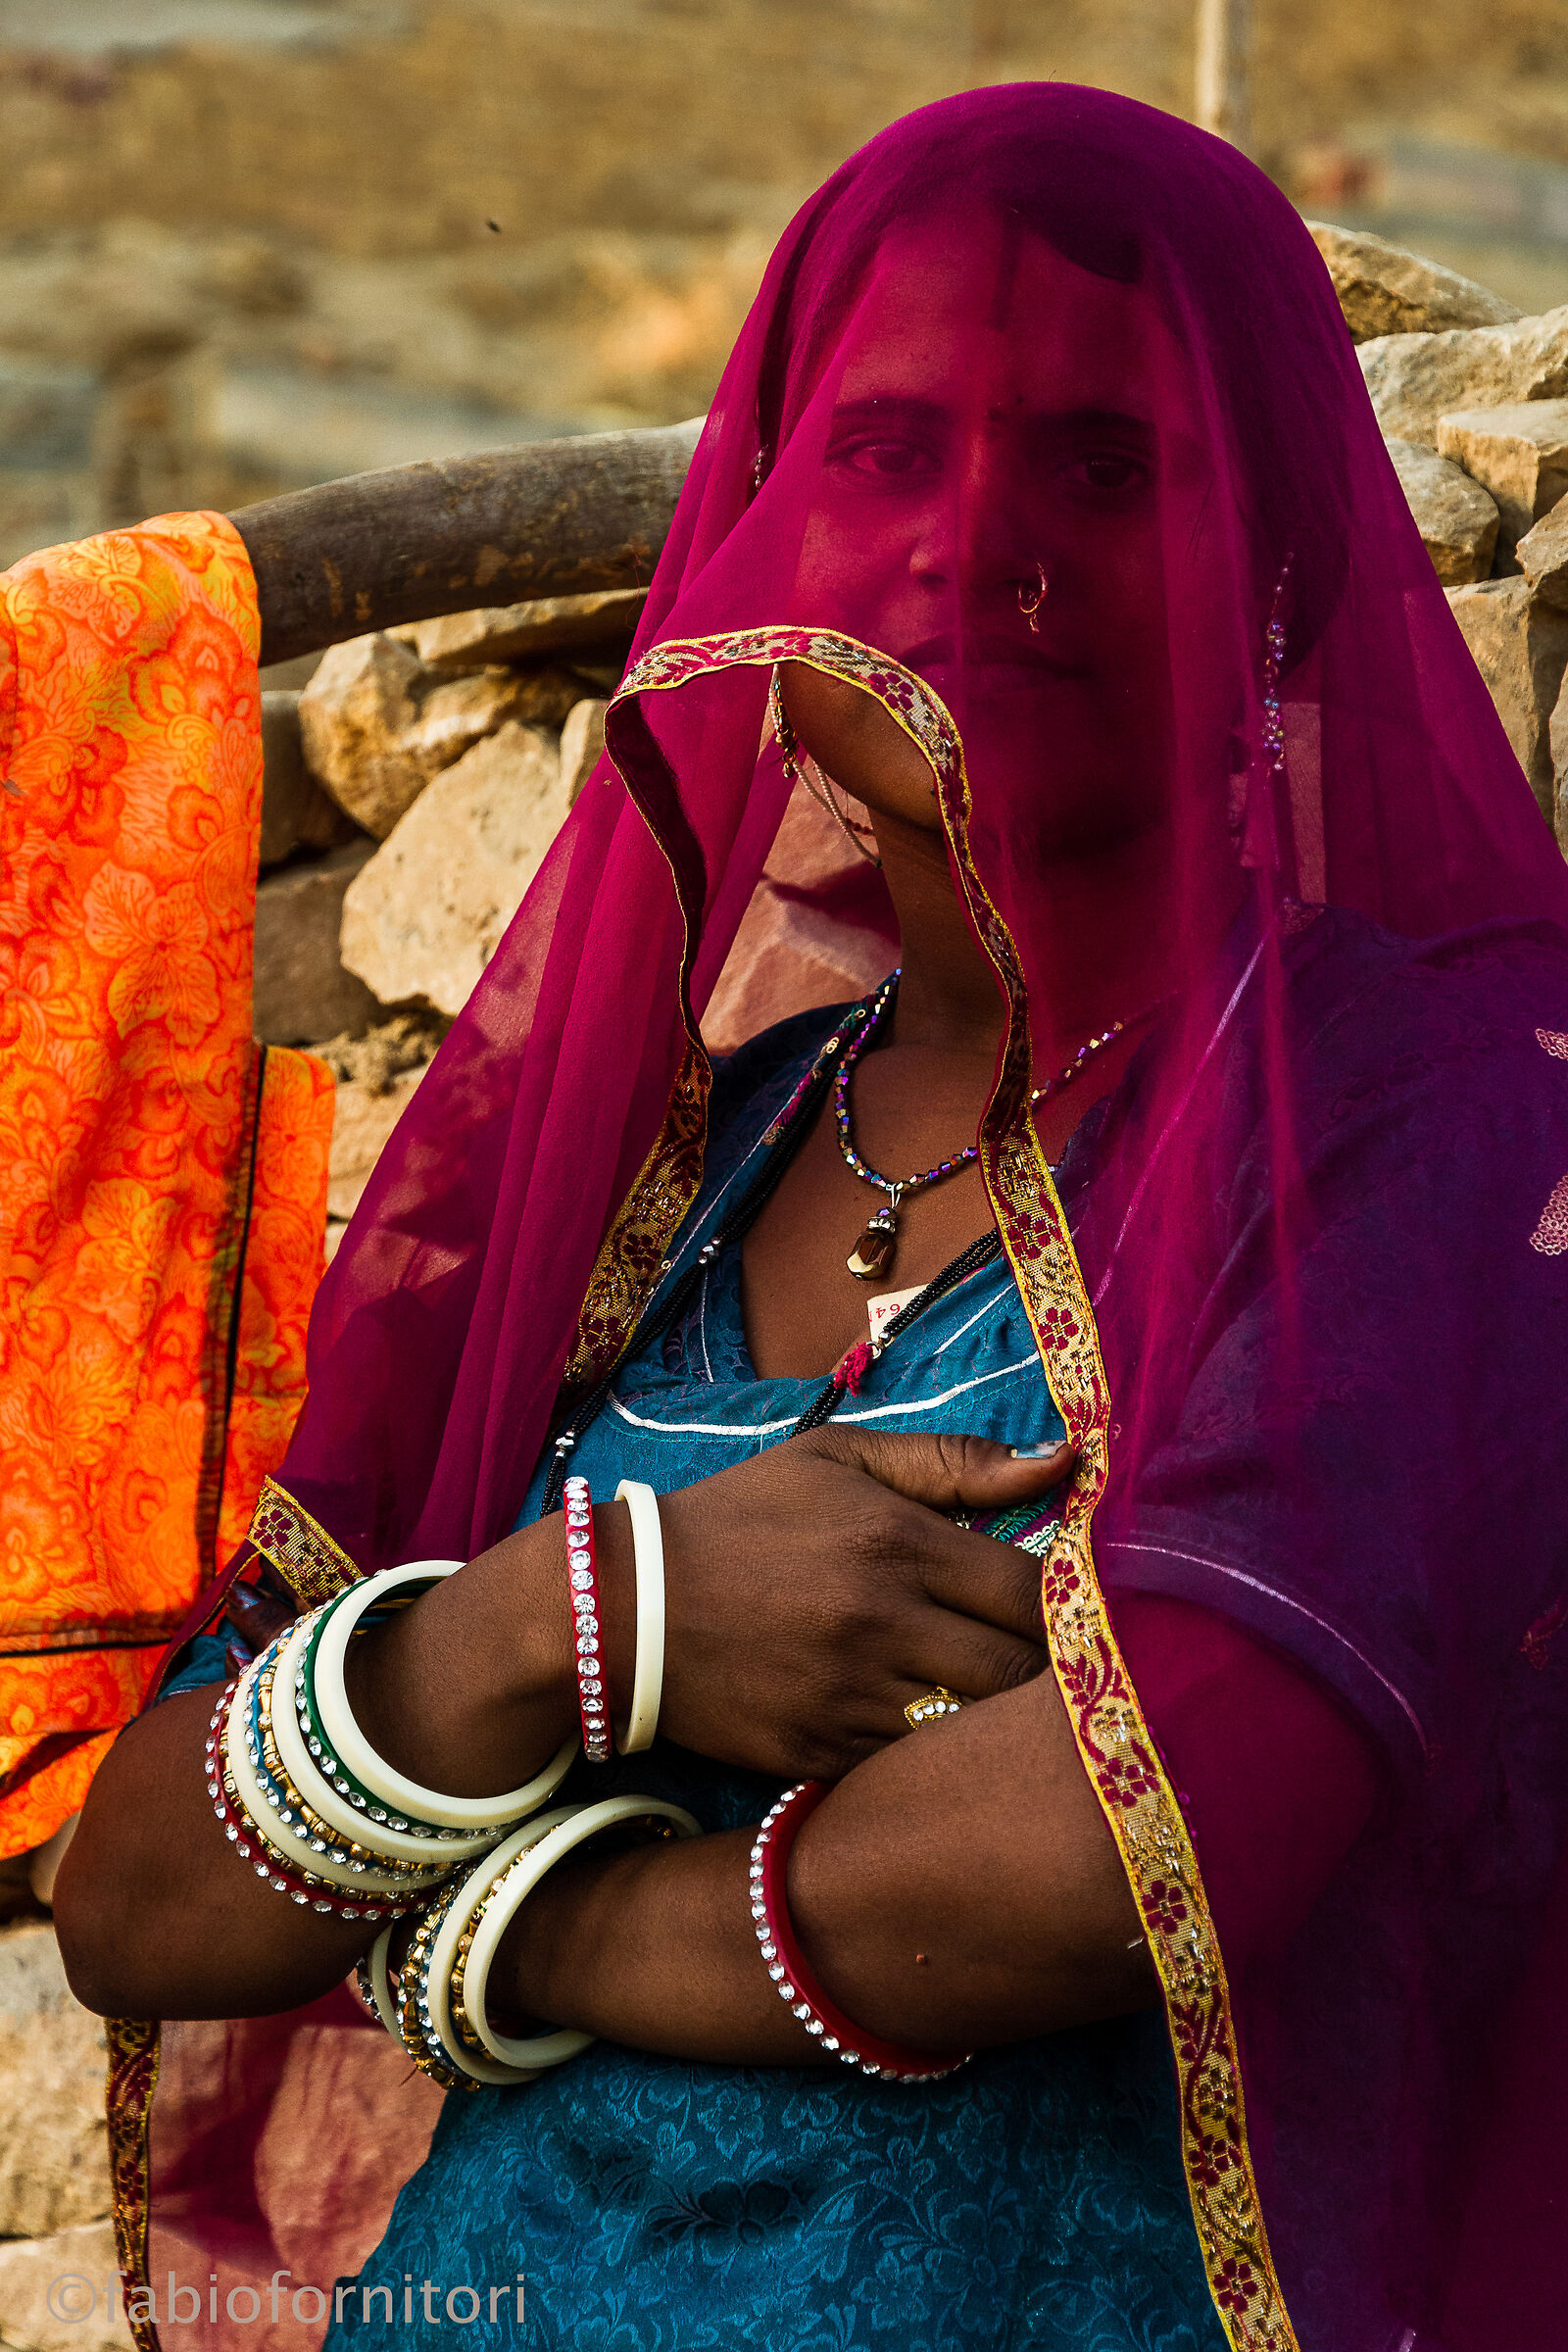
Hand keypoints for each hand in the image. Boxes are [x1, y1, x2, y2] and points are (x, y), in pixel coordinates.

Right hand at [643, 1428, 1073, 1778]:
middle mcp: (881, 1621)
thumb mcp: (836, 1459)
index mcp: (895, 1540)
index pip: (1033, 1591)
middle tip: (1046, 1662)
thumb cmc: (741, 1518)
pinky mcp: (819, 1754)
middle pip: (1020, 1671)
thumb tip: (1066, 1459)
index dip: (1068, 1605)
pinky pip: (912, 1767)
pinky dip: (932, 1755)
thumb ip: (952, 1461)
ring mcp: (849, 1695)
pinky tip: (930, 1731)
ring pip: (974, 1728)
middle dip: (1046, 1671)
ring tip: (997, 1702)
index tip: (1068, 1607)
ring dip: (996, 1720)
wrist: (622, 1605)